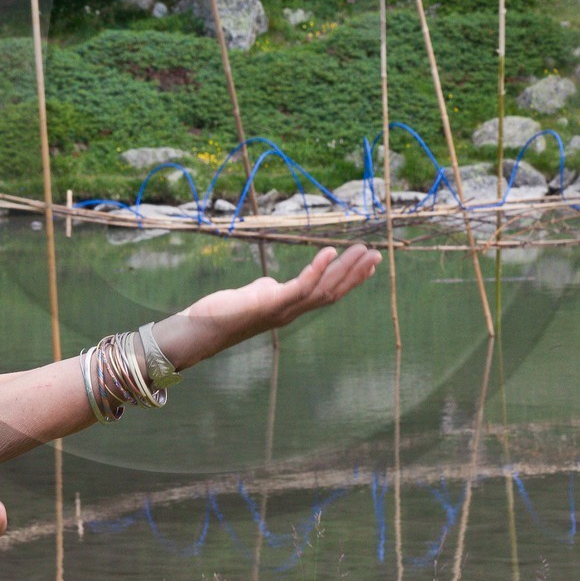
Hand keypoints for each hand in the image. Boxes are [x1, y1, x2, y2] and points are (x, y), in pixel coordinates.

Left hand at [168, 244, 382, 365]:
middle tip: (377, 254)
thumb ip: (267, 291)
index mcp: (290, 308)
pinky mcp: (272, 303)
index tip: (367, 265)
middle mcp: (292, 311)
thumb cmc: (223, 313)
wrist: (202, 330)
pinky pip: (302, 286)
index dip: (349, 279)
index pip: (327, 292)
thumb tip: (271, 284)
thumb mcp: (252, 297)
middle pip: (333, 291)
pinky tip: (329, 251)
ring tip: (363, 250)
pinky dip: (318, 268)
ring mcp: (284, 309)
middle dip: (356, 273)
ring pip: (324, 289)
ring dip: (346, 269)